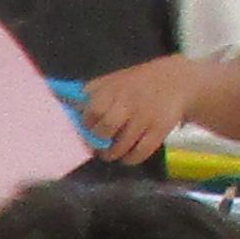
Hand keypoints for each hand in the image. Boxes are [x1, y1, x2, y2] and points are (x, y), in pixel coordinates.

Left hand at [74, 58, 204, 163]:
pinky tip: (127, 157)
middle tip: (97, 144)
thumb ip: (91, 92)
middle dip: (98, 140)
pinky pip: (141, 152)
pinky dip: (130, 159)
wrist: (178, 81)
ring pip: (121, 145)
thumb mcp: (114, 80)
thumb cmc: (137, 83)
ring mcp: (145, 117)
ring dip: (112, 154)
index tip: (87, 130)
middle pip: (105, 129)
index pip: (92, 111)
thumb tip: (61, 102)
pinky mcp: (160, 129)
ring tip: (109, 153)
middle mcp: (129, 103)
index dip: (86, 124)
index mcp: (114, 89)